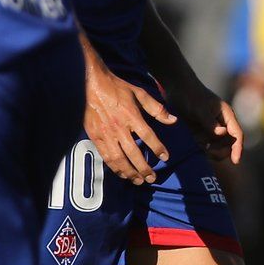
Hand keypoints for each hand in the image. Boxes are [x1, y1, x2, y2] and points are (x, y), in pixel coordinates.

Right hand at [87, 70, 174, 184]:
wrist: (90, 84)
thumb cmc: (117, 88)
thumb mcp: (140, 93)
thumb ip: (156, 109)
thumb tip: (173, 120)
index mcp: (131, 116)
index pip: (147, 136)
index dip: (157, 148)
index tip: (165, 158)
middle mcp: (119, 127)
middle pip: (133, 153)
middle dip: (143, 168)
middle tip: (152, 178)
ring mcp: (105, 133)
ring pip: (118, 158)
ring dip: (129, 171)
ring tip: (138, 180)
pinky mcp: (94, 136)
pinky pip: (106, 155)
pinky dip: (114, 167)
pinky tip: (121, 173)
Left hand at [171, 76, 245, 165]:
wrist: (176, 87)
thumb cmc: (191, 95)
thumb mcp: (200, 109)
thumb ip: (210, 122)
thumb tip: (222, 133)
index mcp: (226, 116)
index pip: (237, 135)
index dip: (238, 149)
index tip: (236, 161)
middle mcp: (221, 123)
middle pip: (228, 143)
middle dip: (221, 151)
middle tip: (208, 152)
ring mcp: (210, 127)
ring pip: (216, 145)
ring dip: (209, 149)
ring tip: (198, 145)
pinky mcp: (199, 130)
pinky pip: (204, 143)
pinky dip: (200, 146)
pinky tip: (193, 143)